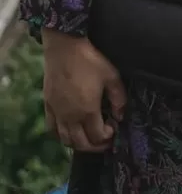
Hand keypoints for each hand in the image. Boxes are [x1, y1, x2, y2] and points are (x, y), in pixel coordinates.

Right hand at [42, 31, 126, 152]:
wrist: (64, 47)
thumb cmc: (90, 60)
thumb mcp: (111, 76)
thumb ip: (118, 98)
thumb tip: (121, 115)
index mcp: (87, 111)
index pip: (96, 136)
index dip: (107, 138)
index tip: (114, 129)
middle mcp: (70, 117)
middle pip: (80, 143)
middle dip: (94, 146)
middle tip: (104, 141)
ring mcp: (57, 113)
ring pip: (64, 139)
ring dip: (77, 144)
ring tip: (88, 138)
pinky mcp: (48, 106)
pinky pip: (52, 129)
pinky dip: (60, 136)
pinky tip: (68, 132)